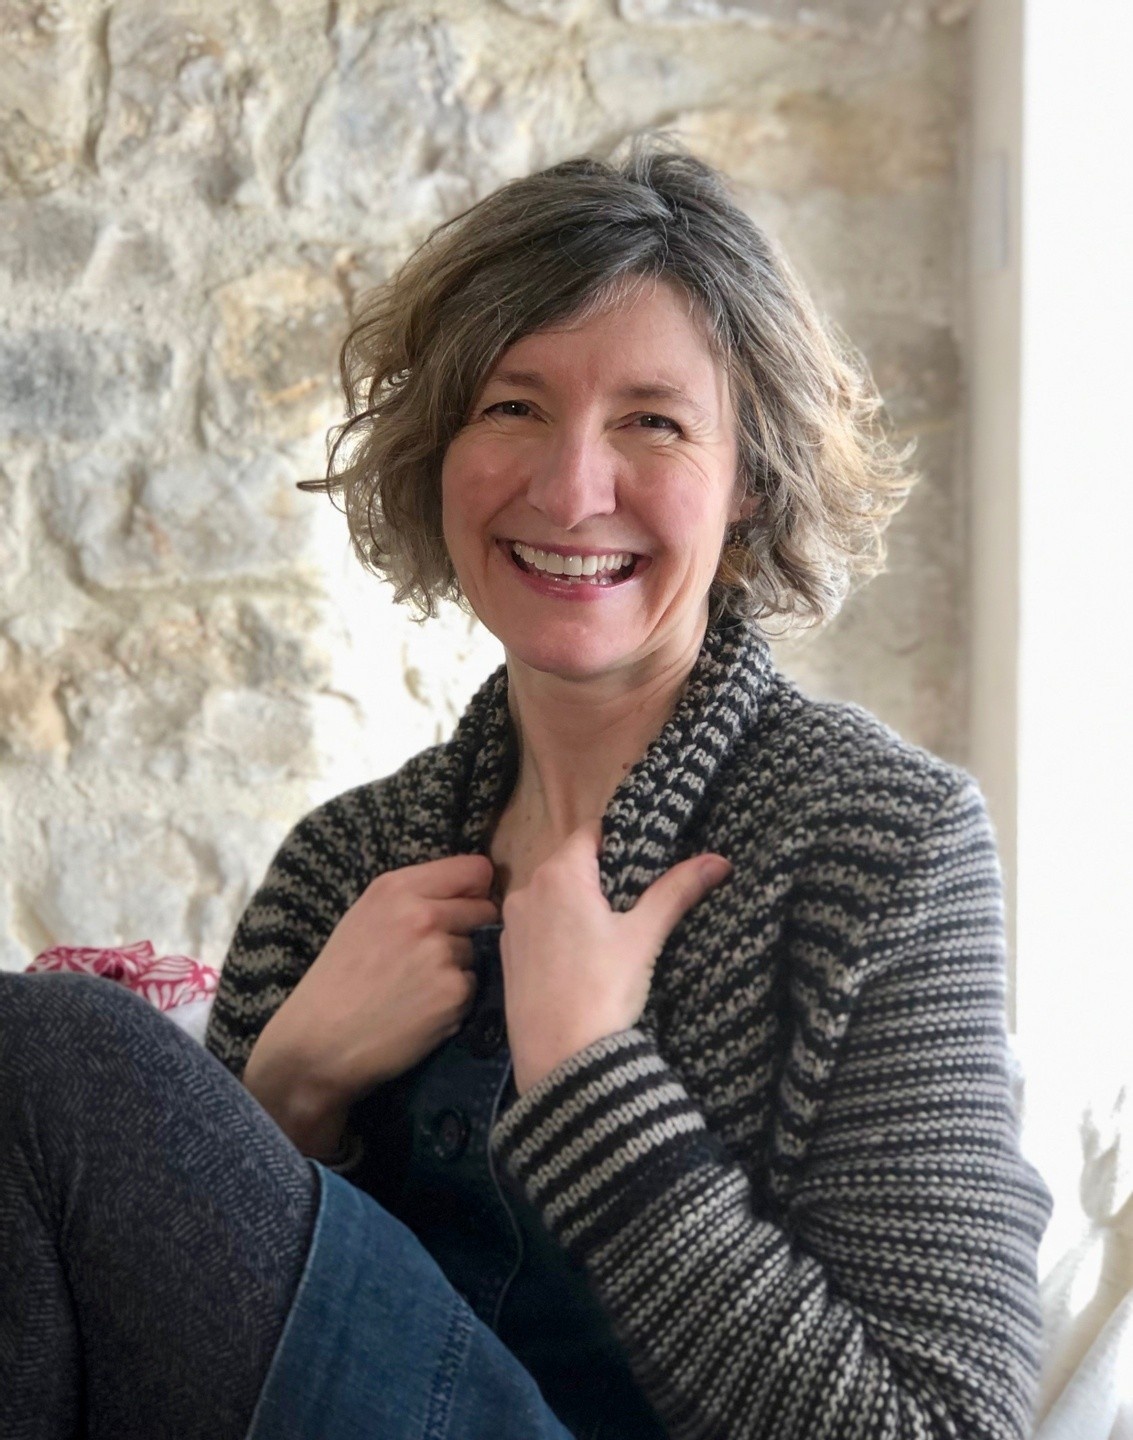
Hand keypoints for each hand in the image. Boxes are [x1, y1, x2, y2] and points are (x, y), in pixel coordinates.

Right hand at [244, 853, 497, 1154]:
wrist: (319, 1042)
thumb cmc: (338, 980)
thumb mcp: (365, 918)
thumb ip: (413, 898)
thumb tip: (469, 892)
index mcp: (397, 888)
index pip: (474, 869)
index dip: (475, 890)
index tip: (466, 905)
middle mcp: (423, 914)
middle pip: (485, 909)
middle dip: (471, 928)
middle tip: (435, 953)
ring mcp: (442, 953)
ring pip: (477, 950)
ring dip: (459, 966)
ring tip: (418, 986)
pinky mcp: (454, 992)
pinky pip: (473, 985)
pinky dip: (455, 998)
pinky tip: (422, 1009)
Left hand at [500, 825, 730, 1094]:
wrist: (559, 1059)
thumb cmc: (604, 989)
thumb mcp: (645, 937)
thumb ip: (677, 890)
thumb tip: (719, 859)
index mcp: (559, 874)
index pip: (590, 832)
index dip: (620, 839)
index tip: (645, 859)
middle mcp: (527, 890)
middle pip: (570, 864)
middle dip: (602, 874)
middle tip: (637, 898)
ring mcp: (512, 924)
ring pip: (552, 896)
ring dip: (578, 903)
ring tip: (611, 931)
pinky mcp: (506, 955)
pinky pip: (536, 925)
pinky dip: (558, 929)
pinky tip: (581, 958)